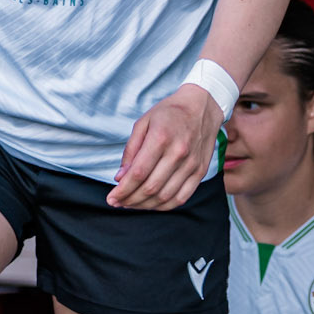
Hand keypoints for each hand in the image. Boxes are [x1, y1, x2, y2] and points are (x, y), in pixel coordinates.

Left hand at [108, 84, 221, 209]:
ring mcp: (191, 164)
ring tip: (131, 204)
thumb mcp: (143, 123)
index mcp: (161, 137)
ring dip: (145, 205)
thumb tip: (120, 178)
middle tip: (118, 203)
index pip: (138, 173)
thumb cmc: (169, 113)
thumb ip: (131, 150)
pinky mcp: (200, 171)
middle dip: (130, 200)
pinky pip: (182, 197)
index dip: (123, 190)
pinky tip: (151, 204)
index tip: (111, 198)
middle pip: (151, 187)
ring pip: (165, 196)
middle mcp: (178, 152)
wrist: (202, 107)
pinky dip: (164, 206)